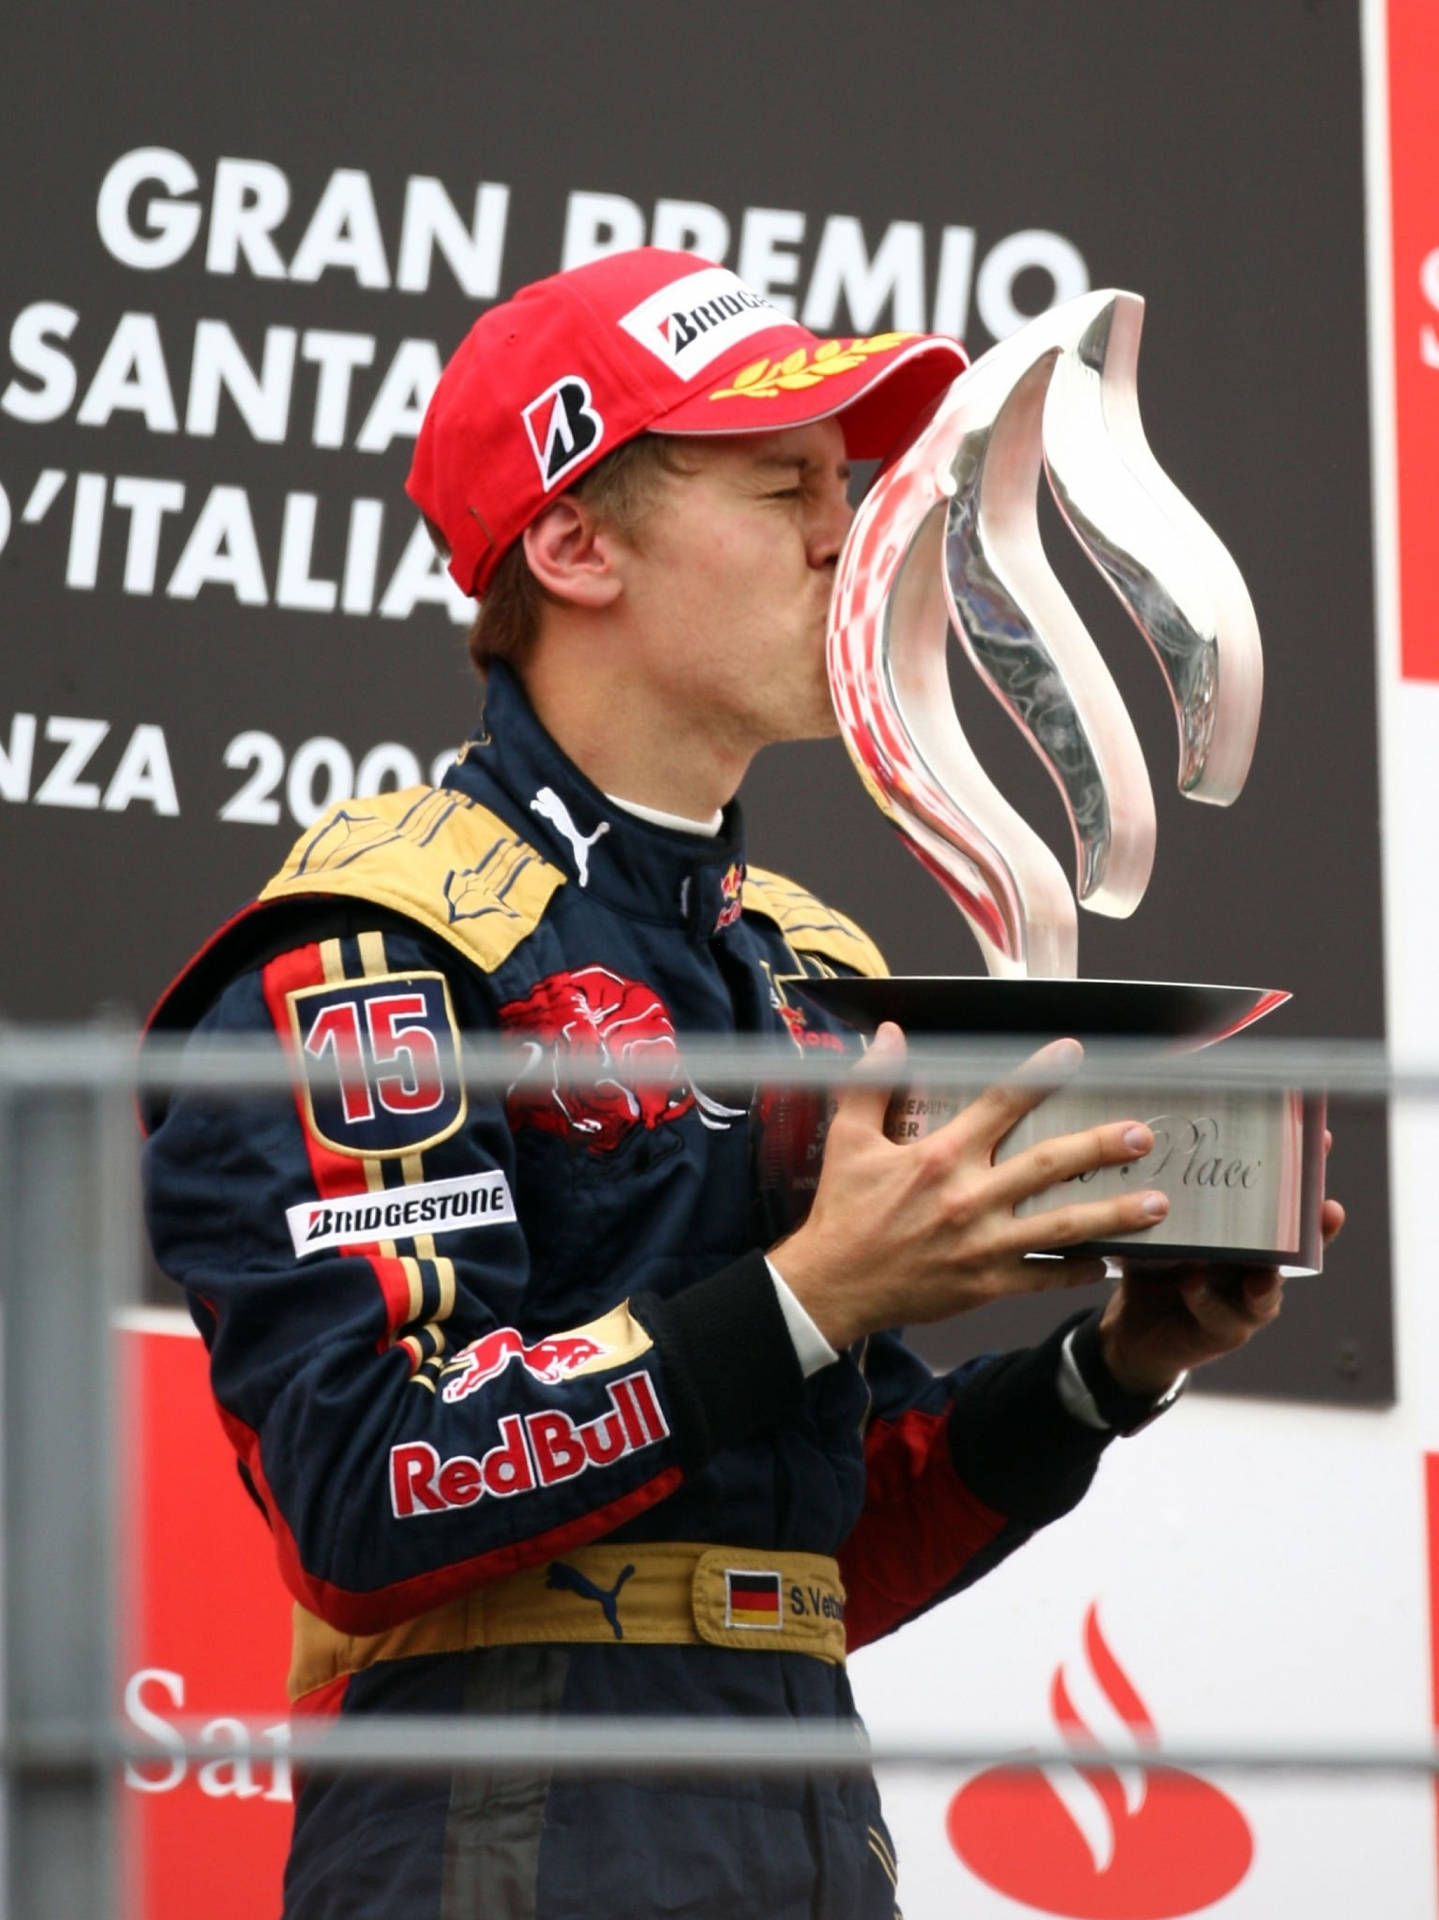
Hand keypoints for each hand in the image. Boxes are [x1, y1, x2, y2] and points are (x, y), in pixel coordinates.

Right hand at [771, 1022, 1170, 1350]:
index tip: (1073, 1052)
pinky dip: (1078, 1271)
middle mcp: (969, 1197)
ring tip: (1157, 1203)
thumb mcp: (848, 1141)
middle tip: (1142, 1135)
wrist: (832, 1286)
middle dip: (1100, 1148)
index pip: (1000, 1104)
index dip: (1040, 1075)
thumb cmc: (842, 1212)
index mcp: (939, 1156)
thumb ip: (871, 1083)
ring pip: (1062, 1226)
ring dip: (1113, 1214)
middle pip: (1049, 1165)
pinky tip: (1107, 1261)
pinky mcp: (987, 1284)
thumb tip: (888, 1034)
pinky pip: (1045, 1277)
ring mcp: (983, 1245)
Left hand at [1099, 1131, 1346, 1394]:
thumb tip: (1148, 1135)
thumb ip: (1164, 1195)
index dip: (1306, 1174)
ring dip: (1268, 1278)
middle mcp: (1256, 1266)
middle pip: (1296, 1247)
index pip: (1285, 1201)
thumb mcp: (1159, 1224)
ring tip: (1264, 1270)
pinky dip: (1207, 1299)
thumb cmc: (1154, 1266)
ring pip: (1269, 1289)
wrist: (1134, 1328)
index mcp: (1247, 1234)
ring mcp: (1244, 1302)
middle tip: (1326, 1208)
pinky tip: (1192, 1282)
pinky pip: (1221, 1316)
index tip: (1322, 1140)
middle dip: (1312, 1228)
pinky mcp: (1222, 1331)